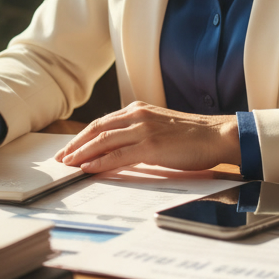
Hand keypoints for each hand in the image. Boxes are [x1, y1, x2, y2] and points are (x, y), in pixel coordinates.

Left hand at [54, 101, 239, 173]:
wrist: (217, 136)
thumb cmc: (192, 136)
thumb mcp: (159, 128)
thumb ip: (138, 134)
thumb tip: (118, 150)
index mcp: (138, 110)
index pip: (101, 122)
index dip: (82, 136)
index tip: (68, 148)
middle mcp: (137, 116)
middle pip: (96, 129)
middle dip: (75, 145)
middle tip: (60, 159)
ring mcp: (144, 130)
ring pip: (103, 140)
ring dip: (82, 154)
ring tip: (68, 165)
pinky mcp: (151, 146)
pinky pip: (118, 155)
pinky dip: (100, 162)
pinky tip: (88, 168)